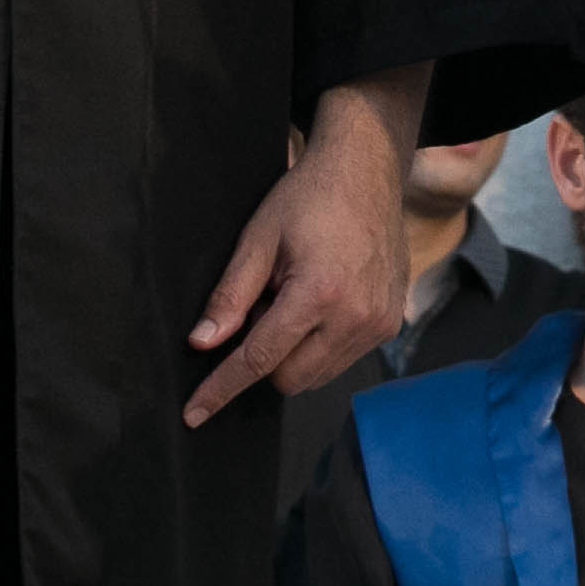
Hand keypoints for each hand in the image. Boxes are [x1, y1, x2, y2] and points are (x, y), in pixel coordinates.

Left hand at [186, 68, 419, 425]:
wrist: (367, 170)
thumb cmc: (309, 197)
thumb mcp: (258, 238)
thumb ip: (230, 297)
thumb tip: (203, 344)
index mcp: (319, 294)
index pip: (258, 360)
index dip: (221, 388)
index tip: (194, 414)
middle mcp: (356, 317)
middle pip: (288, 379)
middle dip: (264, 356)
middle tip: (265, 303)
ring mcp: (379, 324)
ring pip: (316, 375)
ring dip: (293, 352)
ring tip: (294, 296)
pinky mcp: (390, 324)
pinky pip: (342, 358)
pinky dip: (319, 344)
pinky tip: (320, 300)